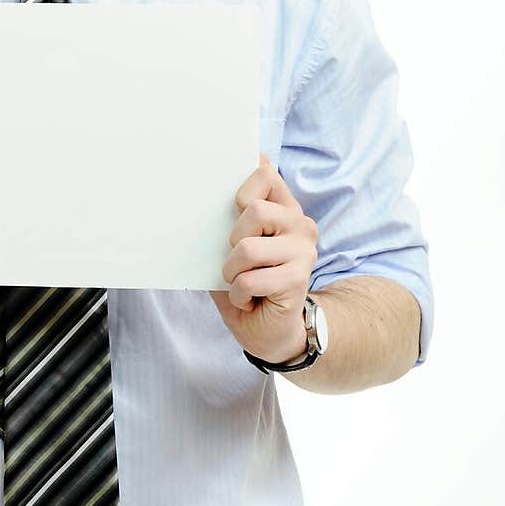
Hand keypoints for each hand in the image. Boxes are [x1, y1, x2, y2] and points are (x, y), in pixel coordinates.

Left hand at [209, 153, 318, 364]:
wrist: (269, 332)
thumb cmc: (247, 285)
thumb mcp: (232, 247)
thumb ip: (229, 220)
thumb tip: (200, 197)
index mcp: (284, 208)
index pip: (266, 173)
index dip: (242, 190)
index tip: (236, 209)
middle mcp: (300, 224)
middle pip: (254, 209)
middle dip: (232, 240)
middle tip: (237, 261)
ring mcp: (303, 251)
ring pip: (247, 247)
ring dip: (232, 272)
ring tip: (240, 282)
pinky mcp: (298, 278)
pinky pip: (248, 280)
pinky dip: (238, 295)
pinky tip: (249, 300)